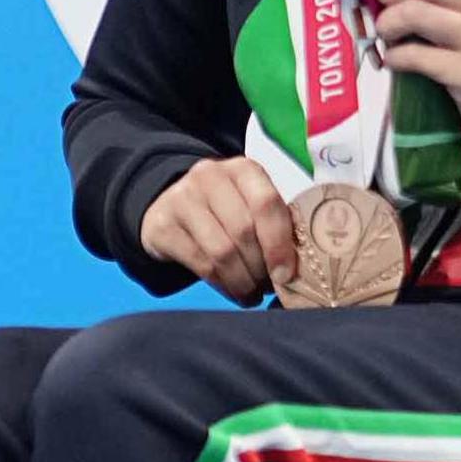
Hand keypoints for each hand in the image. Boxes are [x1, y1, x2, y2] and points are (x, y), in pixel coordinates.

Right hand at [139, 155, 296, 302]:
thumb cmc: (224, 210)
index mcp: (242, 169)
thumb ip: (273, 223)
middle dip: (261, 267)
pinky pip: (201, 264)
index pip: (266, 203)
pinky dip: (223, 285)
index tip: (286, 273)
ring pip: (222, 252)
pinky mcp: (163, 225)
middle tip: (269, 286)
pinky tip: (234, 291)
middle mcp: (209, 177)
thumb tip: (297, 268)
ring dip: (243, 280)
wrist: (170, 205)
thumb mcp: (249, 203)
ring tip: (252, 292)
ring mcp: (181, 199)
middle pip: (244, 231)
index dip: (279, 243)